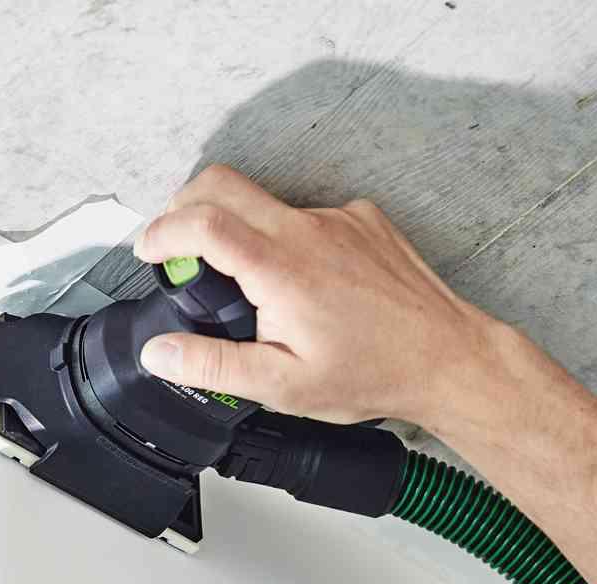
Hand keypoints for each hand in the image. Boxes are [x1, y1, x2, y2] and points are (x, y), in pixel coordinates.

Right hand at [132, 165, 505, 426]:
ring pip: (268, 203)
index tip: (148, 250)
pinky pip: (309, 217)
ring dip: (244, 231)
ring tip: (252, 287)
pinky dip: (290, 241)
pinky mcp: (363, 218)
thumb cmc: (376, 373)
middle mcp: (309, 230)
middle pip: (223, 184)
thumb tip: (160, 352)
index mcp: (282, 268)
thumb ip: (214, 365)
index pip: (201, 221)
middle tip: (174, 244)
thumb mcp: (284, 385)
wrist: (449, 357)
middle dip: (184, 205)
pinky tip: (307, 286)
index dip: (161, 230)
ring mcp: (339, 218)